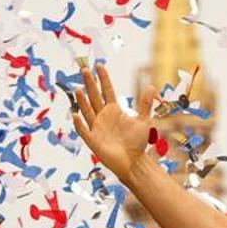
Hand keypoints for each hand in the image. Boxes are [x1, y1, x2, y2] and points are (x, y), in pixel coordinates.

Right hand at [71, 62, 157, 185]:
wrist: (133, 162)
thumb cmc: (137, 143)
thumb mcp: (143, 121)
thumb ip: (145, 104)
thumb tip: (151, 86)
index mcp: (114, 110)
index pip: (106, 90)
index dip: (103, 78)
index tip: (99, 65)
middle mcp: (103, 116)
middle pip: (94, 96)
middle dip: (90, 84)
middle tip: (84, 69)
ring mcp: (96, 127)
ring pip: (87, 111)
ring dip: (82, 101)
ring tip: (79, 89)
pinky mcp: (93, 140)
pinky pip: (84, 130)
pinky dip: (79, 123)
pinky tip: (75, 114)